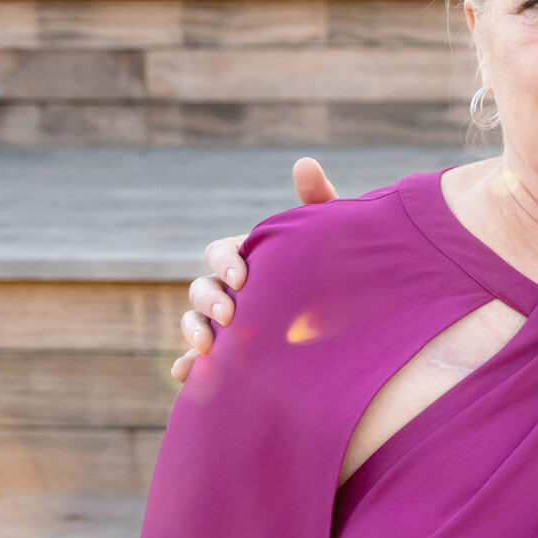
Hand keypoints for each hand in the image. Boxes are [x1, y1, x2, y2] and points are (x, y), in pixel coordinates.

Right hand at [170, 158, 339, 381]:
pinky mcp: (229, 358)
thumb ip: (316, 202)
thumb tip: (304, 163)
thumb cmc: (335, 272)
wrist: (352, 321)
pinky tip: (185, 375)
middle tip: (229, 315)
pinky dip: (186, 367)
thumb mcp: (328, 240)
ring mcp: (226, 325)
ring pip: (193, 323)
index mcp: (246, 259)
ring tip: (208, 348)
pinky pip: (198, 364)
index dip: (224, 262)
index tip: (243, 277)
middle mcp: (229, 291)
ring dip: (193, 331)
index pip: (218, 253)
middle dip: (208, 300)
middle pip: (200, 289)